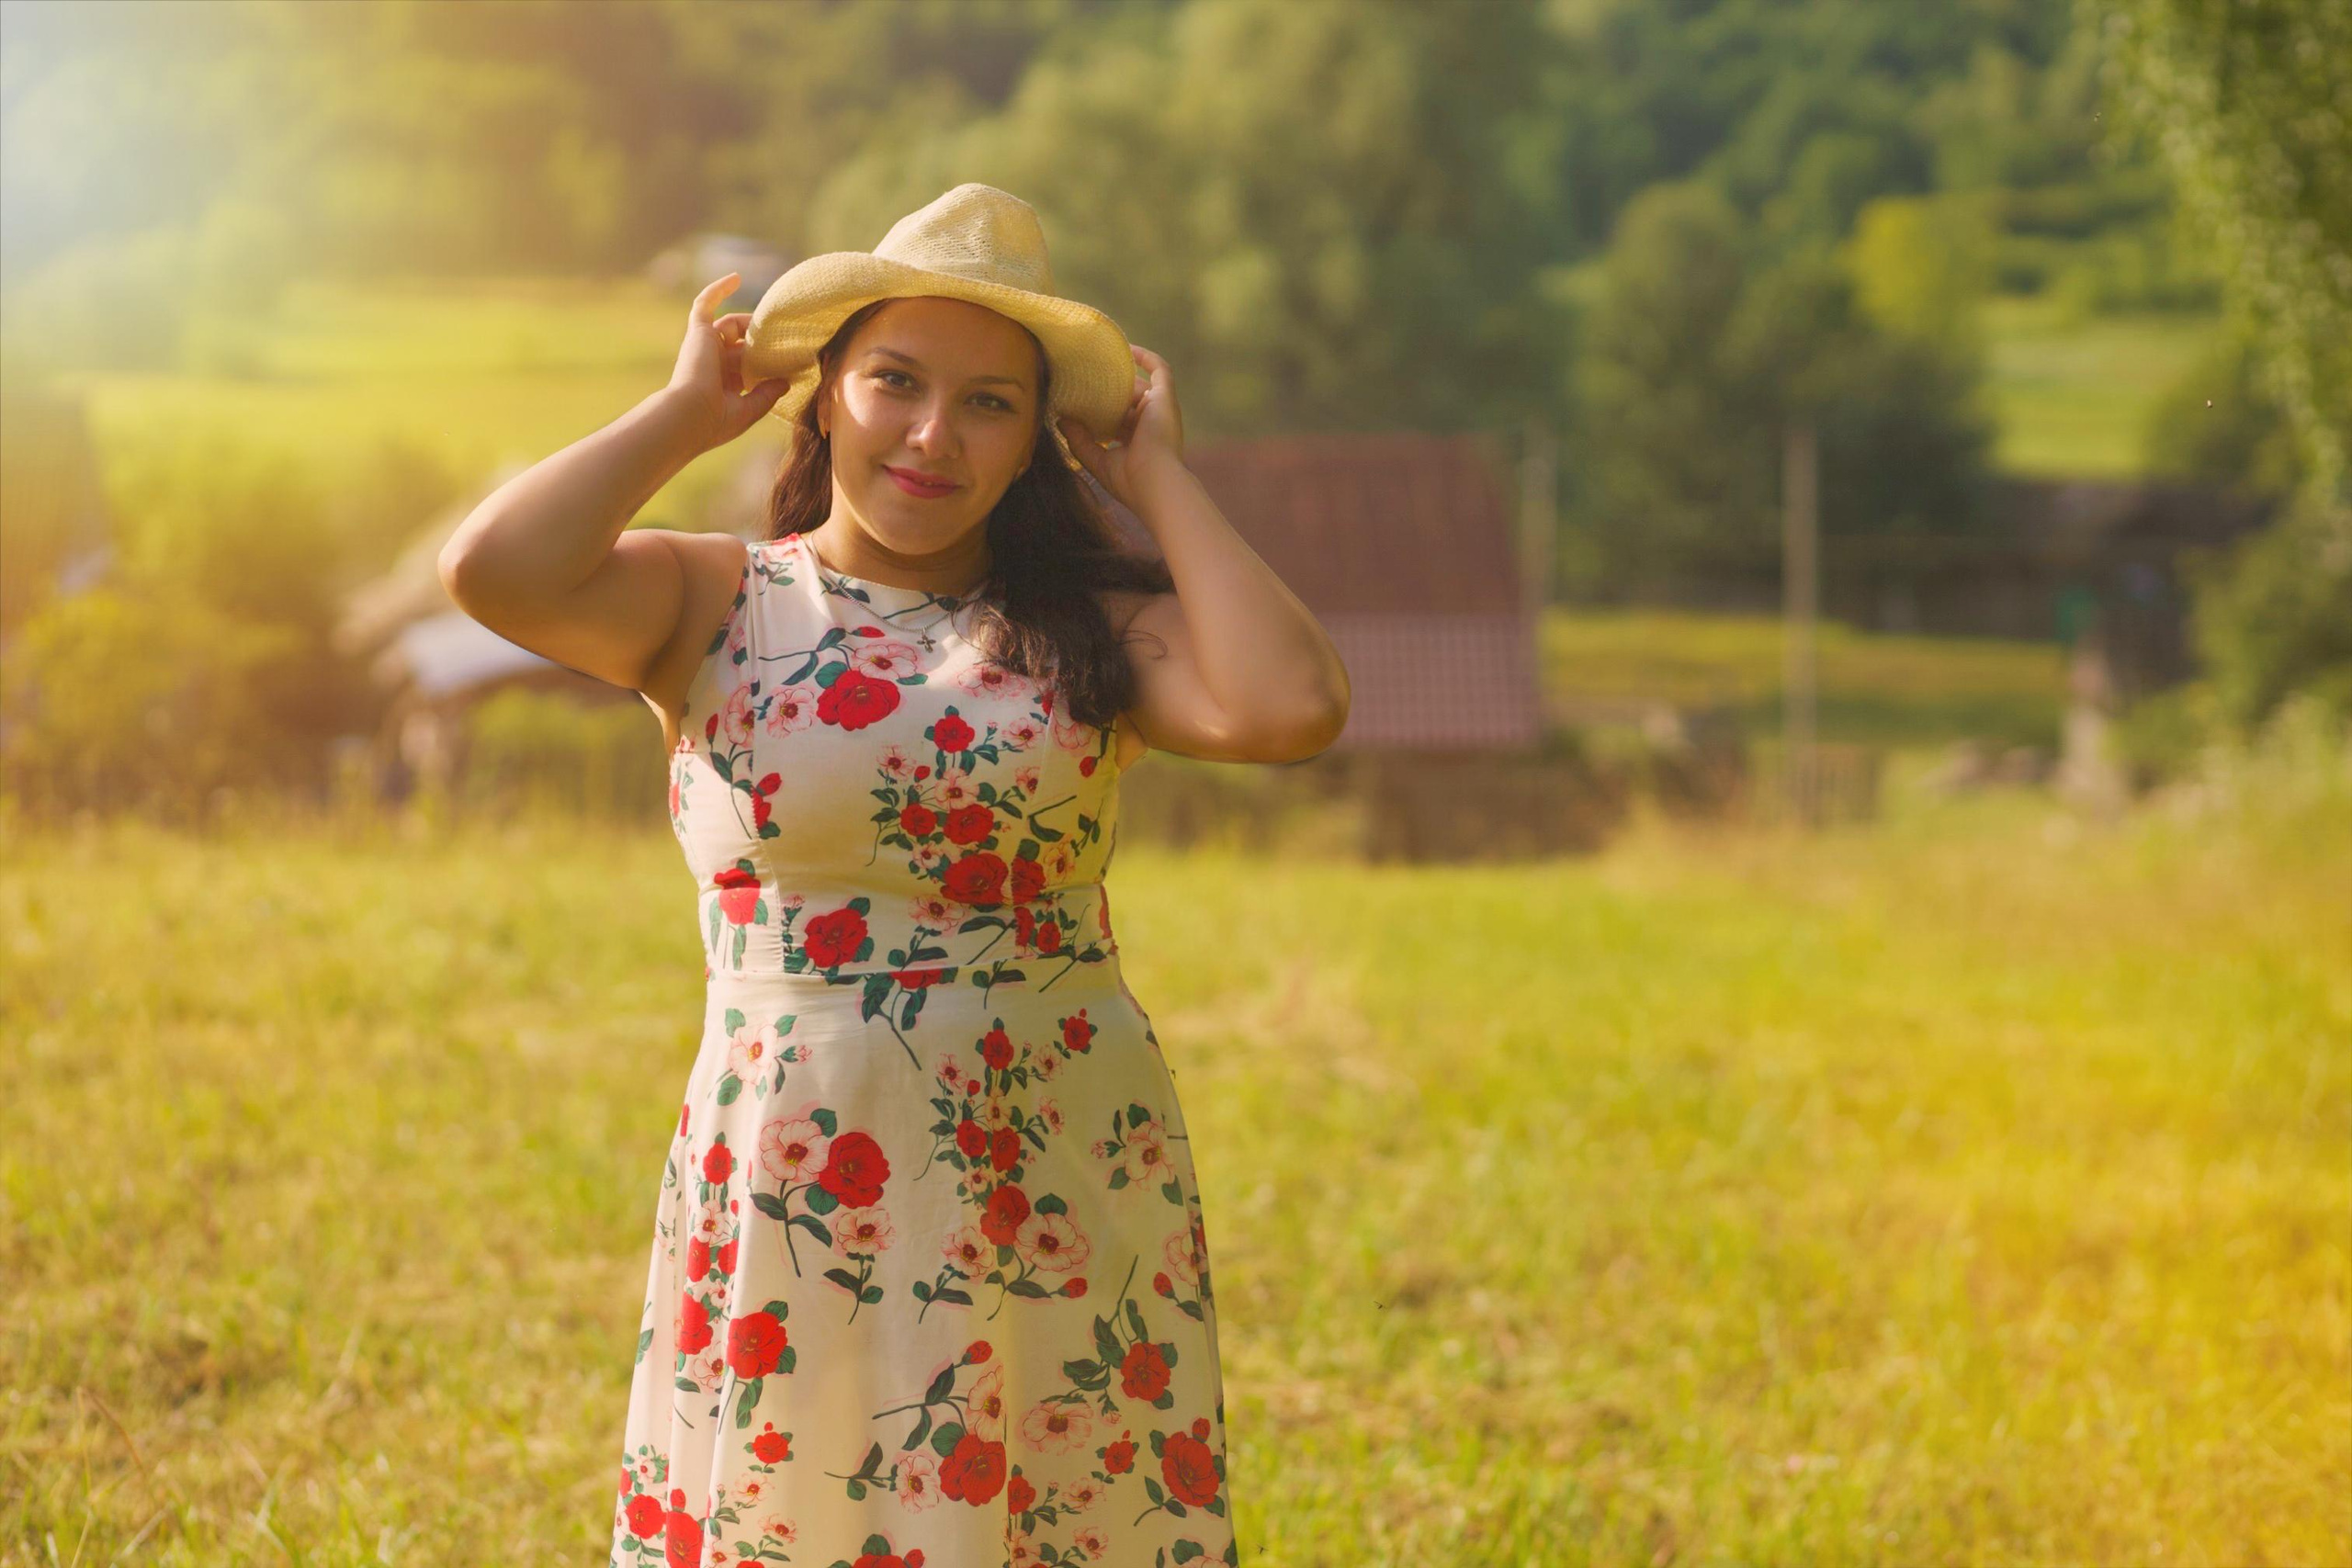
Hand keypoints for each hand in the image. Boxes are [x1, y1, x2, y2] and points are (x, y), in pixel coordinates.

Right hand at [665, 273, 791, 454]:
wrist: (690, 416)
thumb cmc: (717, 421)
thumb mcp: (750, 410)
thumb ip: (767, 394)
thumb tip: (786, 381)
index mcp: (723, 384)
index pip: (747, 366)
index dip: (765, 361)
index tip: (789, 360)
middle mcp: (713, 364)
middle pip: (741, 343)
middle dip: (762, 341)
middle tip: (787, 339)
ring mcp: (705, 346)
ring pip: (729, 324)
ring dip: (750, 322)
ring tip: (773, 321)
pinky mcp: (699, 332)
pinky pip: (705, 303)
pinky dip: (718, 289)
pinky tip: (736, 277)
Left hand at [1059, 344, 1185, 510]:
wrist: (1154, 483)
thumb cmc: (1129, 481)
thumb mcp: (1097, 461)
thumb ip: (1079, 441)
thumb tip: (1061, 420)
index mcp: (1138, 442)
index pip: (1118, 420)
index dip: (1100, 411)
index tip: (1078, 403)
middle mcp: (1151, 424)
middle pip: (1127, 400)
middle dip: (1106, 392)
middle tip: (1079, 381)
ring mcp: (1160, 409)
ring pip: (1139, 385)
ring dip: (1118, 376)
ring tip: (1093, 364)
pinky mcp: (1165, 397)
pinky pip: (1159, 369)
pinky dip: (1145, 357)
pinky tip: (1125, 348)